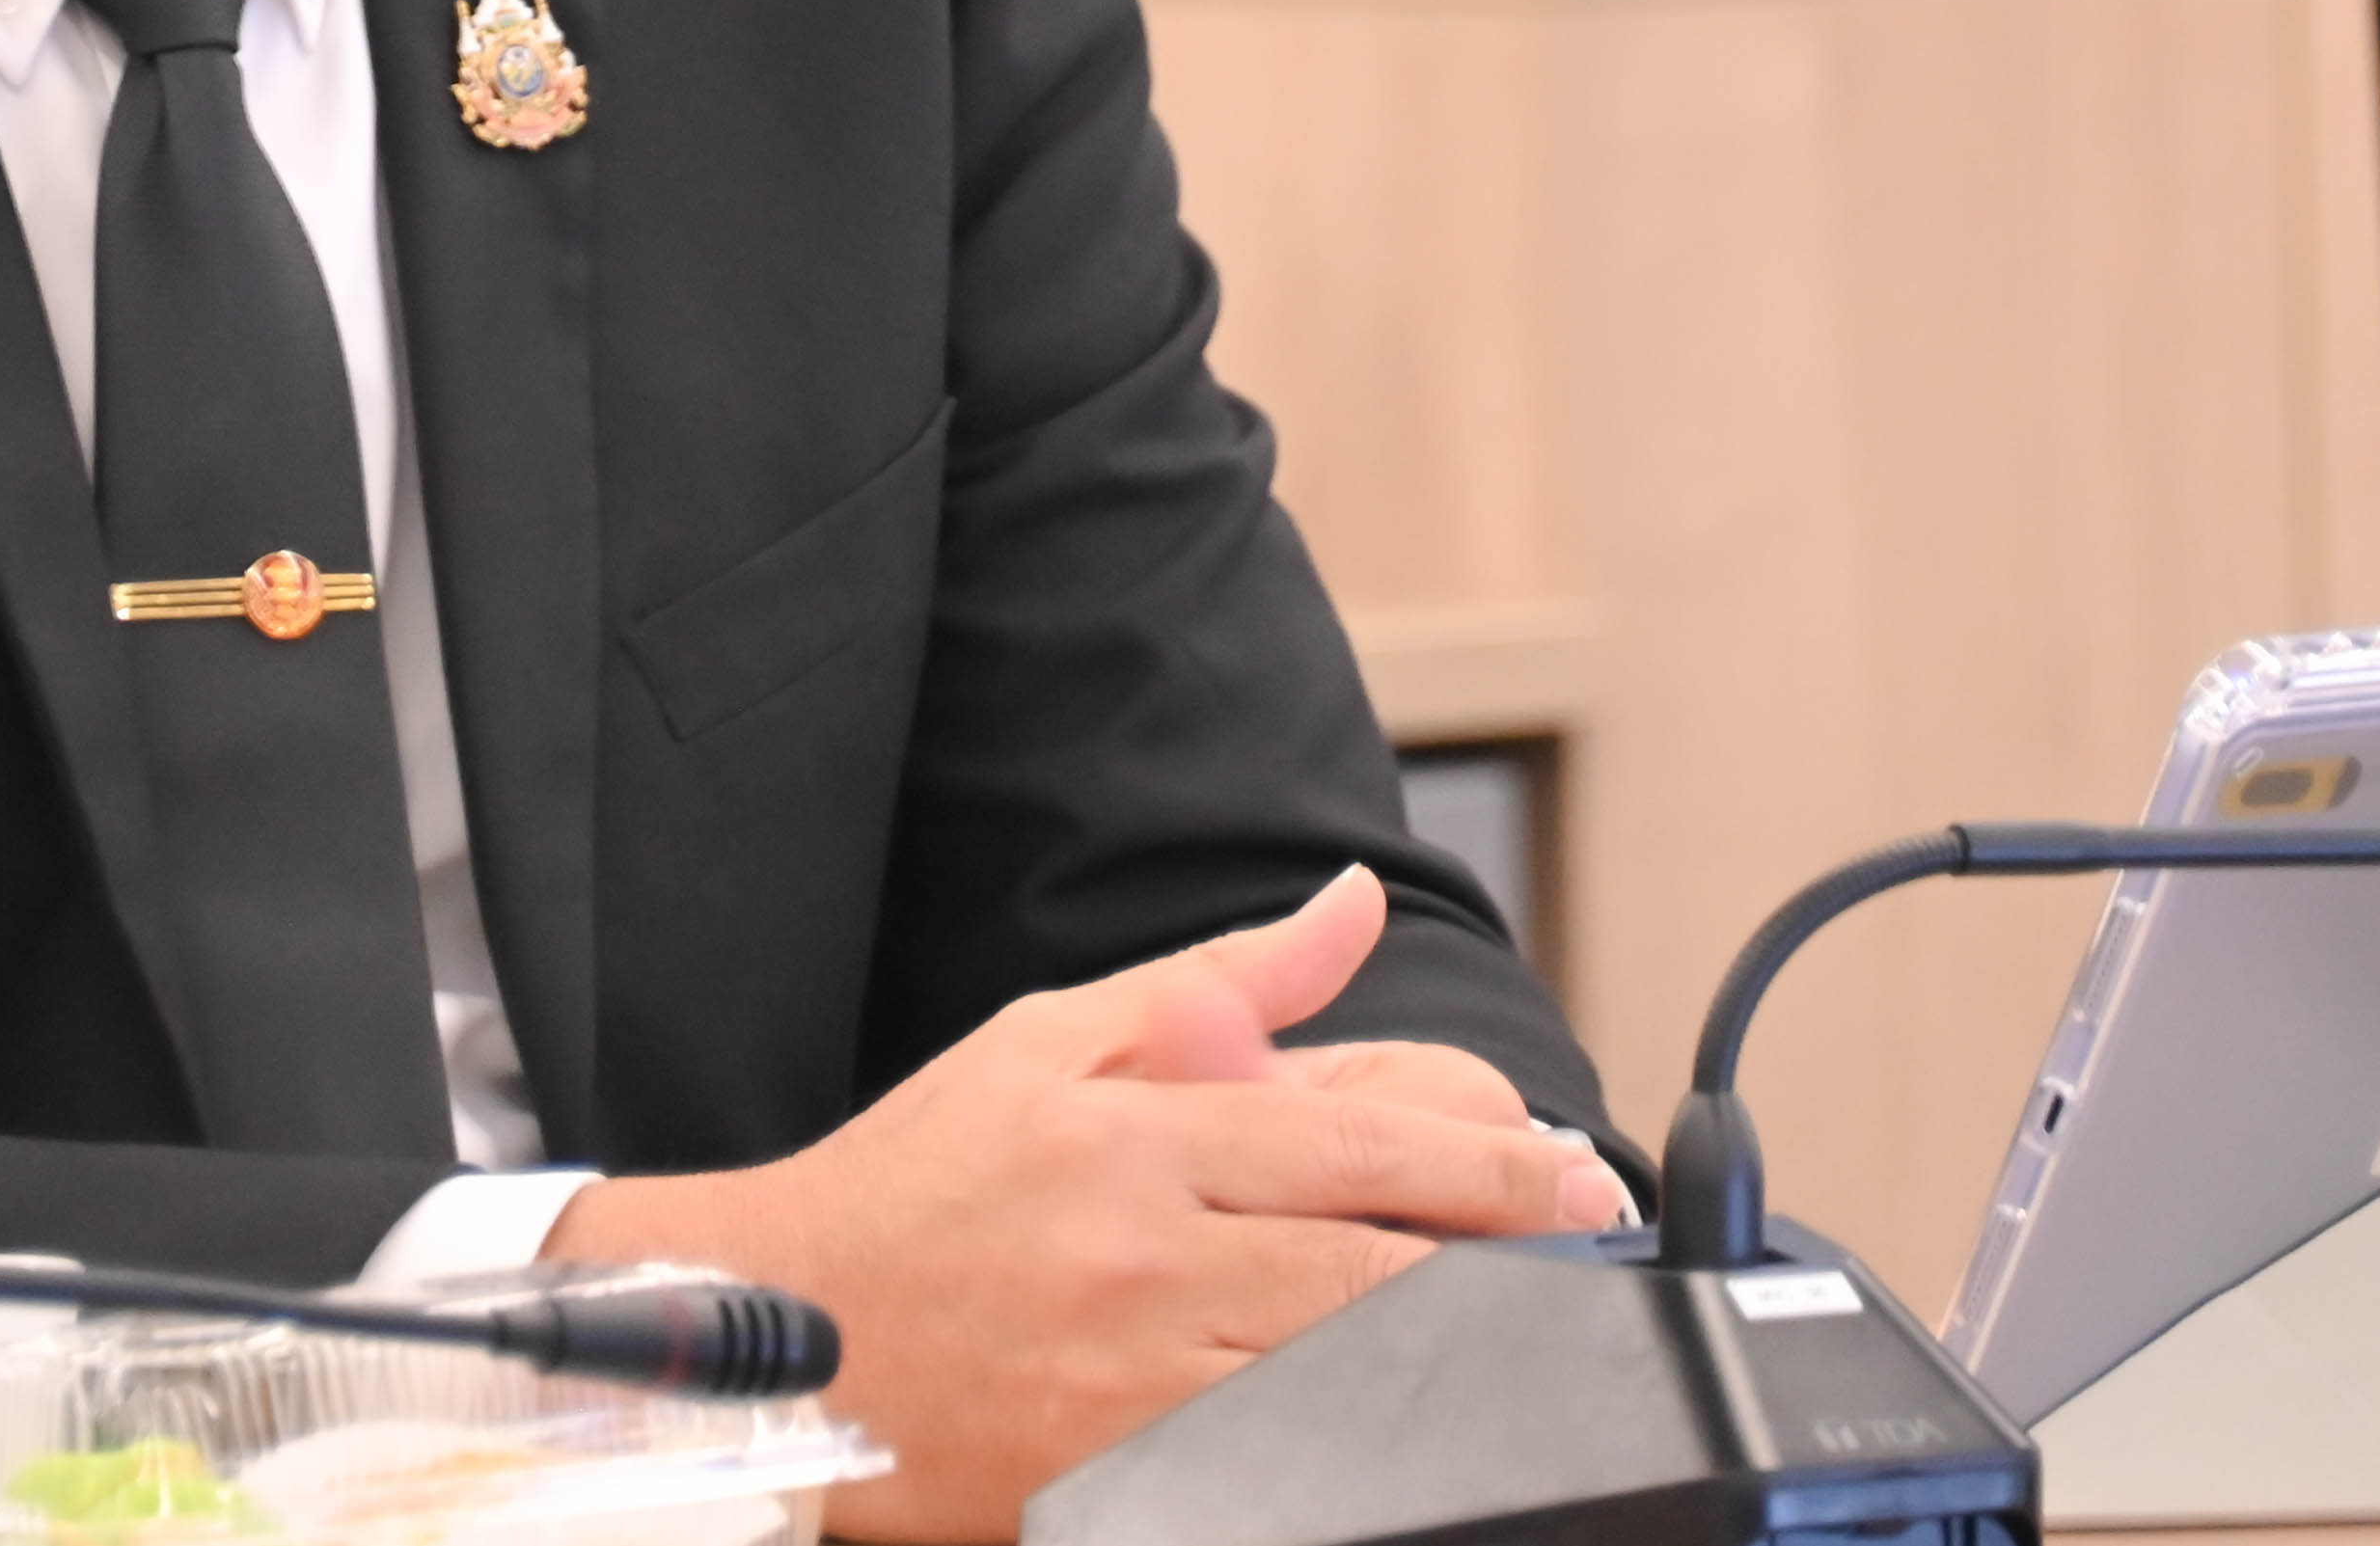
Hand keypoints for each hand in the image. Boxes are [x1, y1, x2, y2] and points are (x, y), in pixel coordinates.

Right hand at [542, 869, 1623, 1541]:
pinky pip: (1273, 1460)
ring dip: (1456, 1358)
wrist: (788, 1328)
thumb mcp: (1056, 1036)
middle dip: (1508, 1262)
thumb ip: (1222, 978)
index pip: (1362, 1139)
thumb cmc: (923, 1177)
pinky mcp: (1118, 1473)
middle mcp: (1149, 1249)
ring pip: (1344, 1374)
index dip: (1492, 1160)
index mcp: (1141, 1130)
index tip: (1574, 1174)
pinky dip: (1356, 1441)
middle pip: (1378, 1266)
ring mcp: (1135, 1375)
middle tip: (1590, 1255)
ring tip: (1540, 1340)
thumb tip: (1351, 905)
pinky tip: (1414, 1427)